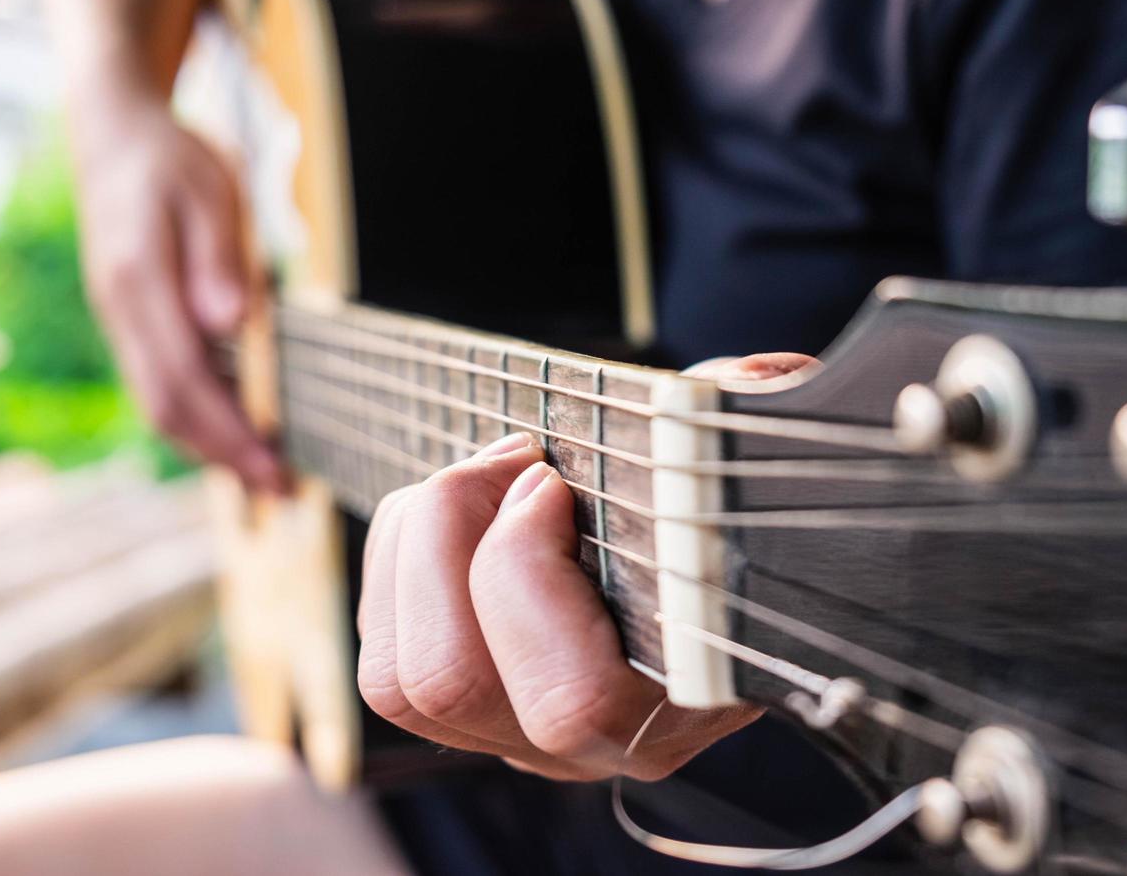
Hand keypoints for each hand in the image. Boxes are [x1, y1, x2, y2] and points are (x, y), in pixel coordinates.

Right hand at [71, 84, 283, 489]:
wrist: (117, 135)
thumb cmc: (174, 160)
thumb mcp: (211, 192)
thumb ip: (219, 258)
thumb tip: (229, 323)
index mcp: (141, 283)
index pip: (185, 380)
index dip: (230, 432)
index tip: (275, 468)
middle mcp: (123, 311)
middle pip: (167, 407)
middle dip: (224, 456)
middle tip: (281, 491)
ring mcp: (122, 319)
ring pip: (159, 403)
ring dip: (211, 445)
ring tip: (267, 474)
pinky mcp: (133, 320)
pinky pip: (162, 383)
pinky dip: (199, 416)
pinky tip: (239, 429)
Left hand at [356, 353, 817, 779]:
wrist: (706, 525)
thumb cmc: (723, 485)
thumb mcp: (743, 448)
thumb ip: (736, 424)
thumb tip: (737, 383)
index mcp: (683, 696)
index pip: (573, 698)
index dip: (526, 577)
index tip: (552, 482)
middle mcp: (596, 743)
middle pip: (451, 681)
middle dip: (451, 538)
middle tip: (514, 463)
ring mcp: (521, 737)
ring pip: (399, 678)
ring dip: (416, 544)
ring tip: (487, 476)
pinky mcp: (468, 713)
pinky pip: (384, 656)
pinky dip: (398, 556)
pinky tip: (467, 506)